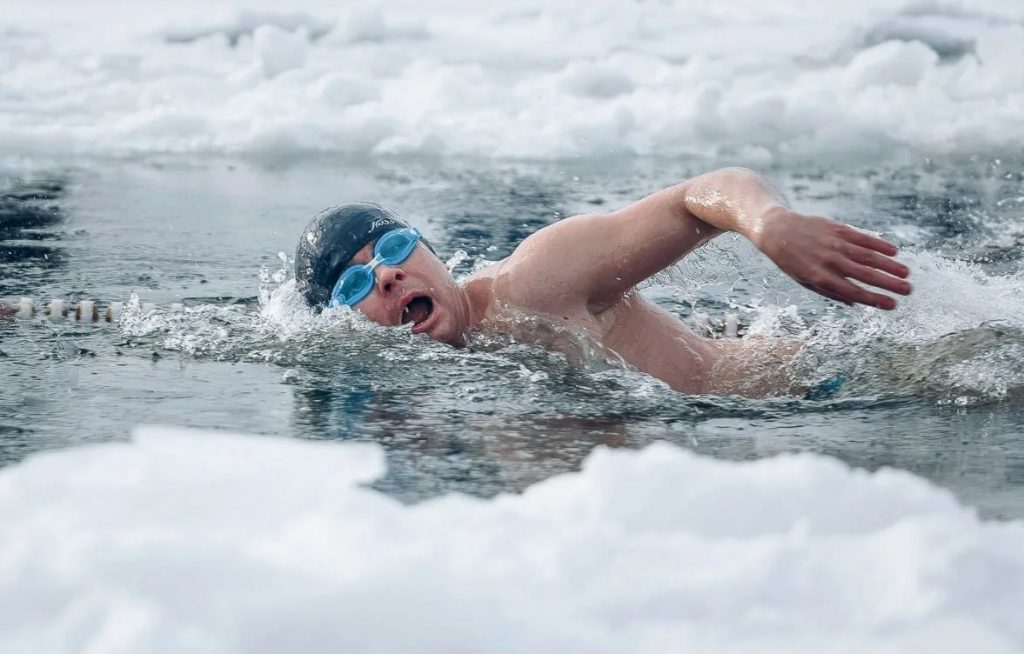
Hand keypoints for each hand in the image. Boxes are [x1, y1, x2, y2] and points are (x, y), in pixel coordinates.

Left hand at [755, 208, 911, 309]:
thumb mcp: (805, 282)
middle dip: (888, 283)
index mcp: (820, 278)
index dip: (874, 299)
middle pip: (864, 274)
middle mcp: (829, 261)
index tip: (892, 305)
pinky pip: (862, 237)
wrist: (777, 231)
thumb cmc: (793, 262)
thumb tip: (856, 302)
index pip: (853, 292)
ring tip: (906, 273)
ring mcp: (834, 243)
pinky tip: (894, 251)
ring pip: (867, 255)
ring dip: (889, 265)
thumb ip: (830, 292)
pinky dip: (878, 245)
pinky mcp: (837, 228)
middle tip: (908, 290)